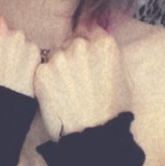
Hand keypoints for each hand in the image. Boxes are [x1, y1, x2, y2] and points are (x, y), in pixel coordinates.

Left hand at [33, 25, 132, 139]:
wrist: (94, 136)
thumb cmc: (113, 111)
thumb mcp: (122, 77)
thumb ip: (107, 56)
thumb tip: (97, 45)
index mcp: (105, 44)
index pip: (90, 30)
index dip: (88, 44)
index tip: (86, 58)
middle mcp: (81, 46)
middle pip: (71, 42)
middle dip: (73, 56)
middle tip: (77, 80)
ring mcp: (60, 58)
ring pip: (55, 56)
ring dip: (59, 68)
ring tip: (68, 92)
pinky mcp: (42, 73)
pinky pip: (42, 70)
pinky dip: (47, 81)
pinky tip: (57, 97)